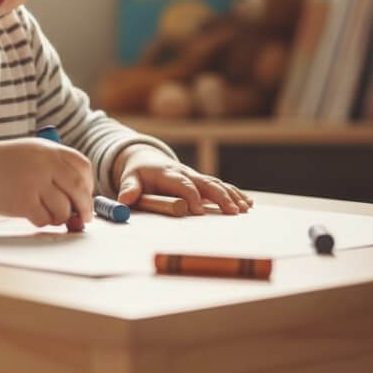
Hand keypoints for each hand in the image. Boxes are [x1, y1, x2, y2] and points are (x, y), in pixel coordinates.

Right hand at [0, 140, 94, 227]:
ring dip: (61, 217)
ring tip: (50, 214)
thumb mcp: (34, 154)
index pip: (83, 167)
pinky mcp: (23, 202)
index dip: (88, 185)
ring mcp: (34, 183)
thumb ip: (58, 169)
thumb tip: (83, 200)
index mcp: (50, 150)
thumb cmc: (7, 165)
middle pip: (78, 189)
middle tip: (85, 216)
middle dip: (85, 206)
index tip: (85, 195)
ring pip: (63, 208)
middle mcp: (44, 164)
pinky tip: (33, 215)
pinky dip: (43, 221)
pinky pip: (45, 219)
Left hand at [111, 144, 251, 215]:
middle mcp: (186, 173)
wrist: (147, 160)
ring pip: (217, 184)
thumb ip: (128, 189)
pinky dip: (235, 194)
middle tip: (232, 212)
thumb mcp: (129, 179)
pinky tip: (248, 204)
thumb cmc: (138, 173)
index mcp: (168, 173)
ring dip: (231, 196)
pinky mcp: (202, 182)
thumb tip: (123, 202)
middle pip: (206, 183)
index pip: (183, 184)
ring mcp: (196, 177)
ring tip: (244, 209)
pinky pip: (221, 186)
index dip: (191, 196)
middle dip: (220, 196)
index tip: (198, 211)